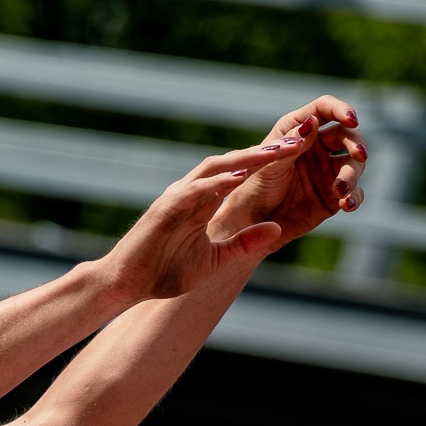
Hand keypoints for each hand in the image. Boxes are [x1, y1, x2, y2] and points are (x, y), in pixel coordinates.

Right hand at [103, 129, 312, 301]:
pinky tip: (241, 176)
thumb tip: (277, 227)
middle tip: (300, 140)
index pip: (241, 174)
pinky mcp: (165, 210)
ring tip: (276, 151)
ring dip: (246, 159)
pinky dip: (217, 182)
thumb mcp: (216, 260)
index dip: (269, 163)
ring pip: (215, 168)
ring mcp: (177, 198)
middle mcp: (192, 193)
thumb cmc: (164, 273)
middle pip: (233, 163)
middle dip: (265, 152)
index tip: (300, 153)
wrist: (125, 285)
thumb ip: (244, 243)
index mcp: (203, 202)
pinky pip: (195, 190)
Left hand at [210, 95, 367, 249]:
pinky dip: (355, 197)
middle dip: (355, 143)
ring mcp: (327, 172)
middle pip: (346, 135)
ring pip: (354, 164)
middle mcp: (317, 148)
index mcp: (298, 132)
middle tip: (359, 154)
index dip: (341, 109)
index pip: (324, 110)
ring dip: (352, 175)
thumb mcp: (268, 165)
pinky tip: (347, 205)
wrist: (250, 225)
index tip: (351, 119)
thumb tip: (313, 120)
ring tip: (339, 190)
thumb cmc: (253, 189)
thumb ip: (290, 144)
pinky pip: (354, 193)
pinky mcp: (334, 197)